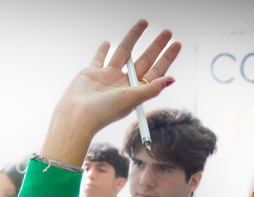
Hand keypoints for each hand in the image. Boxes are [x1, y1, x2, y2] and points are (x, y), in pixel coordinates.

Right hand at [41, 21, 180, 167]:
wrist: (77, 115)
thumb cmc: (104, 111)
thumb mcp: (131, 99)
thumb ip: (151, 89)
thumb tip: (171, 80)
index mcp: (135, 91)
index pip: (155, 72)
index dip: (166, 58)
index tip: (176, 44)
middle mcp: (123, 84)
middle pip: (144, 60)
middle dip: (156, 46)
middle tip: (167, 33)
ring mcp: (108, 77)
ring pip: (124, 53)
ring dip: (133, 38)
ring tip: (144, 23)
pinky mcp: (91, 73)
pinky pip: (100, 58)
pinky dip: (103, 50)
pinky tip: (107, 43)